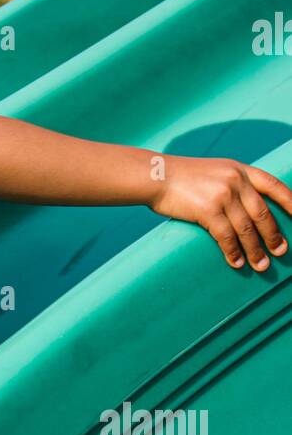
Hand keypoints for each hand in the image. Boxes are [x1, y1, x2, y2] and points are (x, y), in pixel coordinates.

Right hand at [148, 154, 291, 269]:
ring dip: (255, 250)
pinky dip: (233, 252)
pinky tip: (236, 262)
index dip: (290, 202)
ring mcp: (222, 194)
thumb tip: (249, 211)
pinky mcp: (207, 209)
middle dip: (273, 235)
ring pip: (246, 229)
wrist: (156, 176)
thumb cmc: (182, 177)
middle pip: (263, 213)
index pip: (274, 185)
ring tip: (261, 265)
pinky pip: (226, 236)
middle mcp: (235, 180)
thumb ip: (233, 184)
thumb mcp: (215, 172)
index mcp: (240, 169)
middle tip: (280, 251)